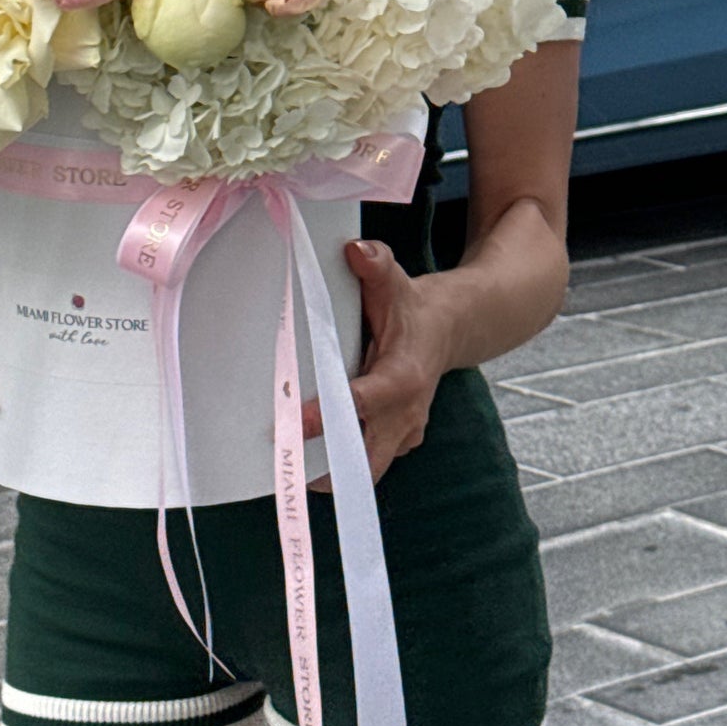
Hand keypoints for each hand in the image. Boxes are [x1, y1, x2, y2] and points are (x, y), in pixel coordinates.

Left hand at [301, 239, 470, 485]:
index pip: (364, 402)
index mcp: (404, 377)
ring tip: (280, 474)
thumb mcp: (394, 282)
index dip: (329, 414)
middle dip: (327, 470)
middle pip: (366, 459)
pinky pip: (365, 464)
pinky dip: (337, 466)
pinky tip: (300, 462)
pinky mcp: (397, 441)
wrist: (446, 328)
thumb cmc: (410, 306)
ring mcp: (403, 433)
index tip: (293, 421)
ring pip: (365, 470)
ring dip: (328, 475)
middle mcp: (406, 414)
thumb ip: (376, 265)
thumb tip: (356, 250)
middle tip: (281, 472)